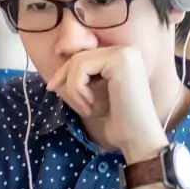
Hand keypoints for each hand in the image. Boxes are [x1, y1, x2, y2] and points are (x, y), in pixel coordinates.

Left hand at [46, 47, 167, 159]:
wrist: (137, 138)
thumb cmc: (118, 122)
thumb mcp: (96, 93)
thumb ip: (86, 74)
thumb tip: (59, 52)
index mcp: (124, 57)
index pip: (85, 56)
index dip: (65, 72)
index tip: (52, 88)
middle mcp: (127, 50)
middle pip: (79, 56)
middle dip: (66, 80)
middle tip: (72, 103)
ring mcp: (124, 53)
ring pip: (78, 62)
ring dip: (74, 89)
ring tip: (88, 108)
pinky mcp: (119, 60)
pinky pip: (81, 67)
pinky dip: (78, 90)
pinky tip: (92, 106)